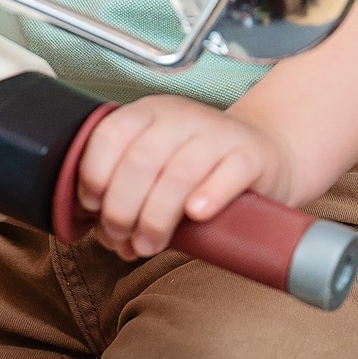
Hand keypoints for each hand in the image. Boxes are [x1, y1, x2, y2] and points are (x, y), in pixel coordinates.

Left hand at [75, 96, 293, 259]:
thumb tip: (104, 235)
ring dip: (157, 216)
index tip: (93, 209)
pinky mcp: (252, 155)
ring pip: (180, 172)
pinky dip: (208, 196)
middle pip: (141, 160)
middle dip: (122, 208)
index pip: (109, 134)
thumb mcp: (157, 169)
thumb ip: (128, 195)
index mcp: (149, 114)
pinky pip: (228, 173)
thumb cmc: (201, 170)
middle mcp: (181, 117)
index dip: (94, 176)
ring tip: (149, 244)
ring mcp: (219, 133)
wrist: (264, 154)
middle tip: (122, 238)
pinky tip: (195, 216)